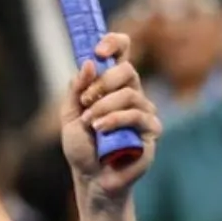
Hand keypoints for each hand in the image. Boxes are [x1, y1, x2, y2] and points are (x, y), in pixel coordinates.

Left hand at [60, 32, 161, 197]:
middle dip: (103, 83)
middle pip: (128, 70)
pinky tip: (101, 129)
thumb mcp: (69, 114)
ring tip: (90, 123)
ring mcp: (144, 112)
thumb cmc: (82, 145)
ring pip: (131, 94)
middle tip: (86, 101)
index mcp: (112, 86)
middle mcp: (132, 95)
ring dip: (104, 106)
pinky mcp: (151, 131)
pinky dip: (115, 120)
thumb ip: (76, 89)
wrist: (90, 176)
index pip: (122, 55)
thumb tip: (89, 63)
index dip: (114, 44)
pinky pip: (138, 115)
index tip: (98, 49)